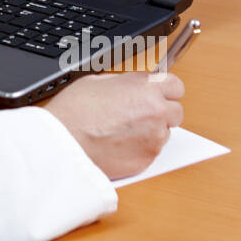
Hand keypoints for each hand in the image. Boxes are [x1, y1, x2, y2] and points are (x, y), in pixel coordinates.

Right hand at [43, 70, 184, 179]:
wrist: (64, 141)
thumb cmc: (75, 110)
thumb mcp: (99, 81)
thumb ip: (127, 83)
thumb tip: (135, 86)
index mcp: (146, 87)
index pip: (176, 86)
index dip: (165, 90)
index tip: (157, 95)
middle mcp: (156, 111)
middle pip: (176, 111)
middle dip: (162, 112)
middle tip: (140, 114)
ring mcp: (154, 137)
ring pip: (165, 133)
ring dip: (152, 131)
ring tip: (123, 131)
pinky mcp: (148, 159)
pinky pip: (152, 151)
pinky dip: (141, 148)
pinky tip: (119, 144)